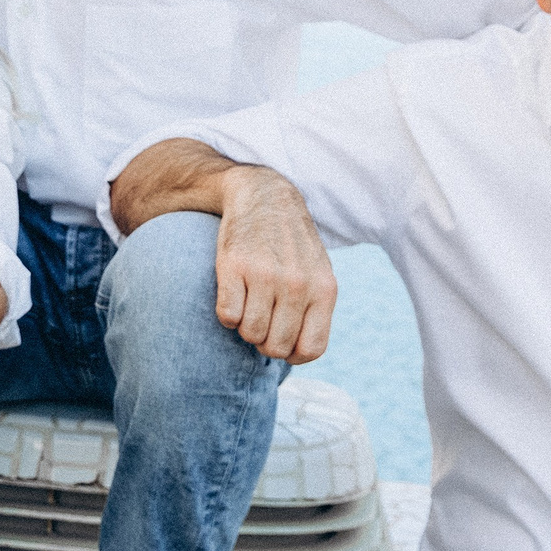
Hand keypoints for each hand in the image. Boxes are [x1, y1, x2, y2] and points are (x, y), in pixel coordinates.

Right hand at [213, 166, 336, 362]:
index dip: (292, 355)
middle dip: (265, 340)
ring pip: (249, 333)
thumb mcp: (317, 274)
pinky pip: (227, 316)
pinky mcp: (233, 265)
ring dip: (245, 326)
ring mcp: (265, 274)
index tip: (283, 340)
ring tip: (249, 304)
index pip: (310, 349)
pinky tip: (234, 294)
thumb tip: (297, 354)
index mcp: (323, 289)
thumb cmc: (291, 245)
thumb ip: (315, 311)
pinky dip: (227, 313)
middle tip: (262, 318)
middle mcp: (297, 284)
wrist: (264, 196)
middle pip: (276, 346)